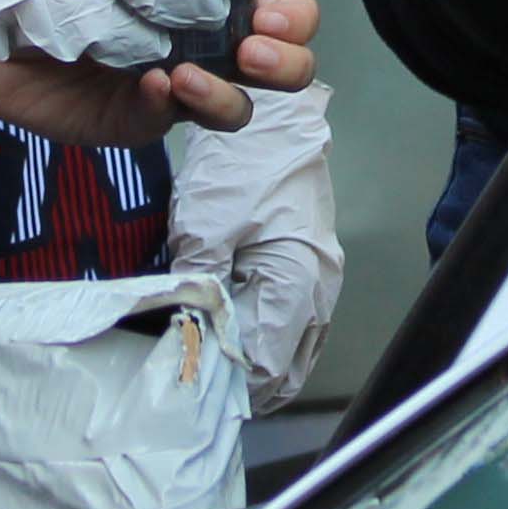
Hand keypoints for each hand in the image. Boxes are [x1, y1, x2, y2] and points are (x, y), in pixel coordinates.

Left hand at [0, 0, 320, 153]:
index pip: (288, 15)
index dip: (294, 16)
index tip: (268, 3)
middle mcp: (206, 41)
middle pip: (283, 69)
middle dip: (285, 61)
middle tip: (254, 44)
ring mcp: (169, 83)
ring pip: (234, 109)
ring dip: (227, 93)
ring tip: (191, 73)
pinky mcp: (124, 115)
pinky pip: (161, 122)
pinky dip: (167, 106)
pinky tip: (154, 80)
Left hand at [170, 79, 342, 409]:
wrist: (274, 121)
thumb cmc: (241, 167)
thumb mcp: (203, 228)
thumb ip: (196, 292)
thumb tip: (183, 341)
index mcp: (298, 283)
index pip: (263, 364)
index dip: (223, 379)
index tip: (185, 383)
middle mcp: (320, 291)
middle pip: (285, 370)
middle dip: (240, 385)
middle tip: (193, 387)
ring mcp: (324, 283)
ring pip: (295, 354)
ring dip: (256, 369)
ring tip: (210, 371)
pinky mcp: (315, 272)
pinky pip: (298, 330)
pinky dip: (270, 345)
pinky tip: (237, 343)